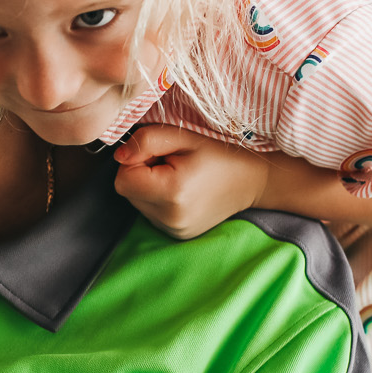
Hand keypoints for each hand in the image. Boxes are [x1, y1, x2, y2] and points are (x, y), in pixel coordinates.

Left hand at [112, 124, 269, 239]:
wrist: (252, 181)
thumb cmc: (220, 155)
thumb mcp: (183, 137)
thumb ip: (145, 141)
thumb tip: (119, 155)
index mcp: (172, 193)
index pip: (122, 179)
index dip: (135, 161)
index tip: (159, 154)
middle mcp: (170, 219)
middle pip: (128, 192)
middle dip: (142, 174)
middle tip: (171, 164)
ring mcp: (174, 230)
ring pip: (137, 203)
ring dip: (149, 187)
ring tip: (178, 177)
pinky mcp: (177, 234)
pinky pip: (151, 213)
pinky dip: (159, 200)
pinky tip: (181, 191)